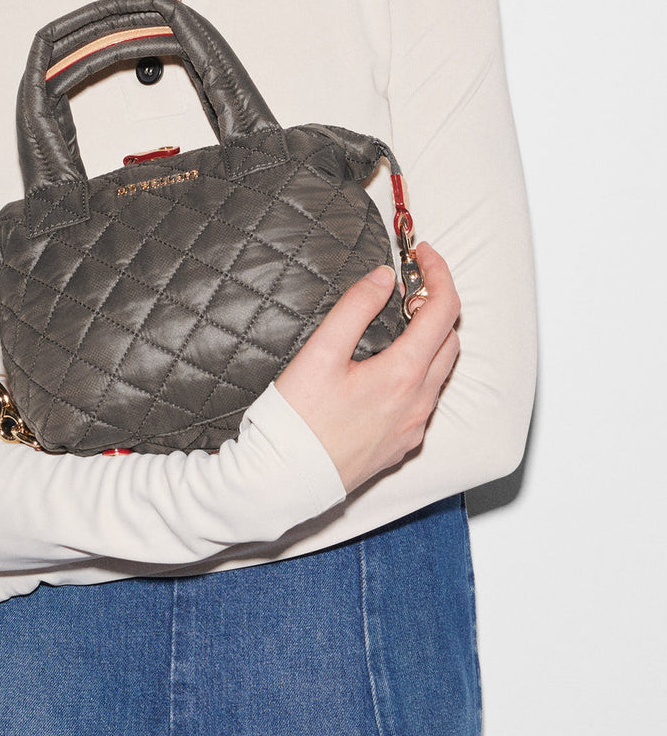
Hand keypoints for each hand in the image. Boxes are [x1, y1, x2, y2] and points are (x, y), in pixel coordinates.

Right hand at [274, 244, 459, 493]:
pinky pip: (425, 399)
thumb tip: (385, 278)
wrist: (286, 480)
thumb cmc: (297, 419)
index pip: (443, 310)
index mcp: (403, 374)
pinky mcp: (402, 445)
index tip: (422, 255)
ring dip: (429, 340)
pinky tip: (385, 369)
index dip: (438, 274)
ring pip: (440, 371)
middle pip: (450, 340)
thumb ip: (356, 308)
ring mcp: (413, 426)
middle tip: (405, 288)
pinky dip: (418, 372)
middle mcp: (418, 402)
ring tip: (396, 324)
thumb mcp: (320, 353)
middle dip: (436, 306)